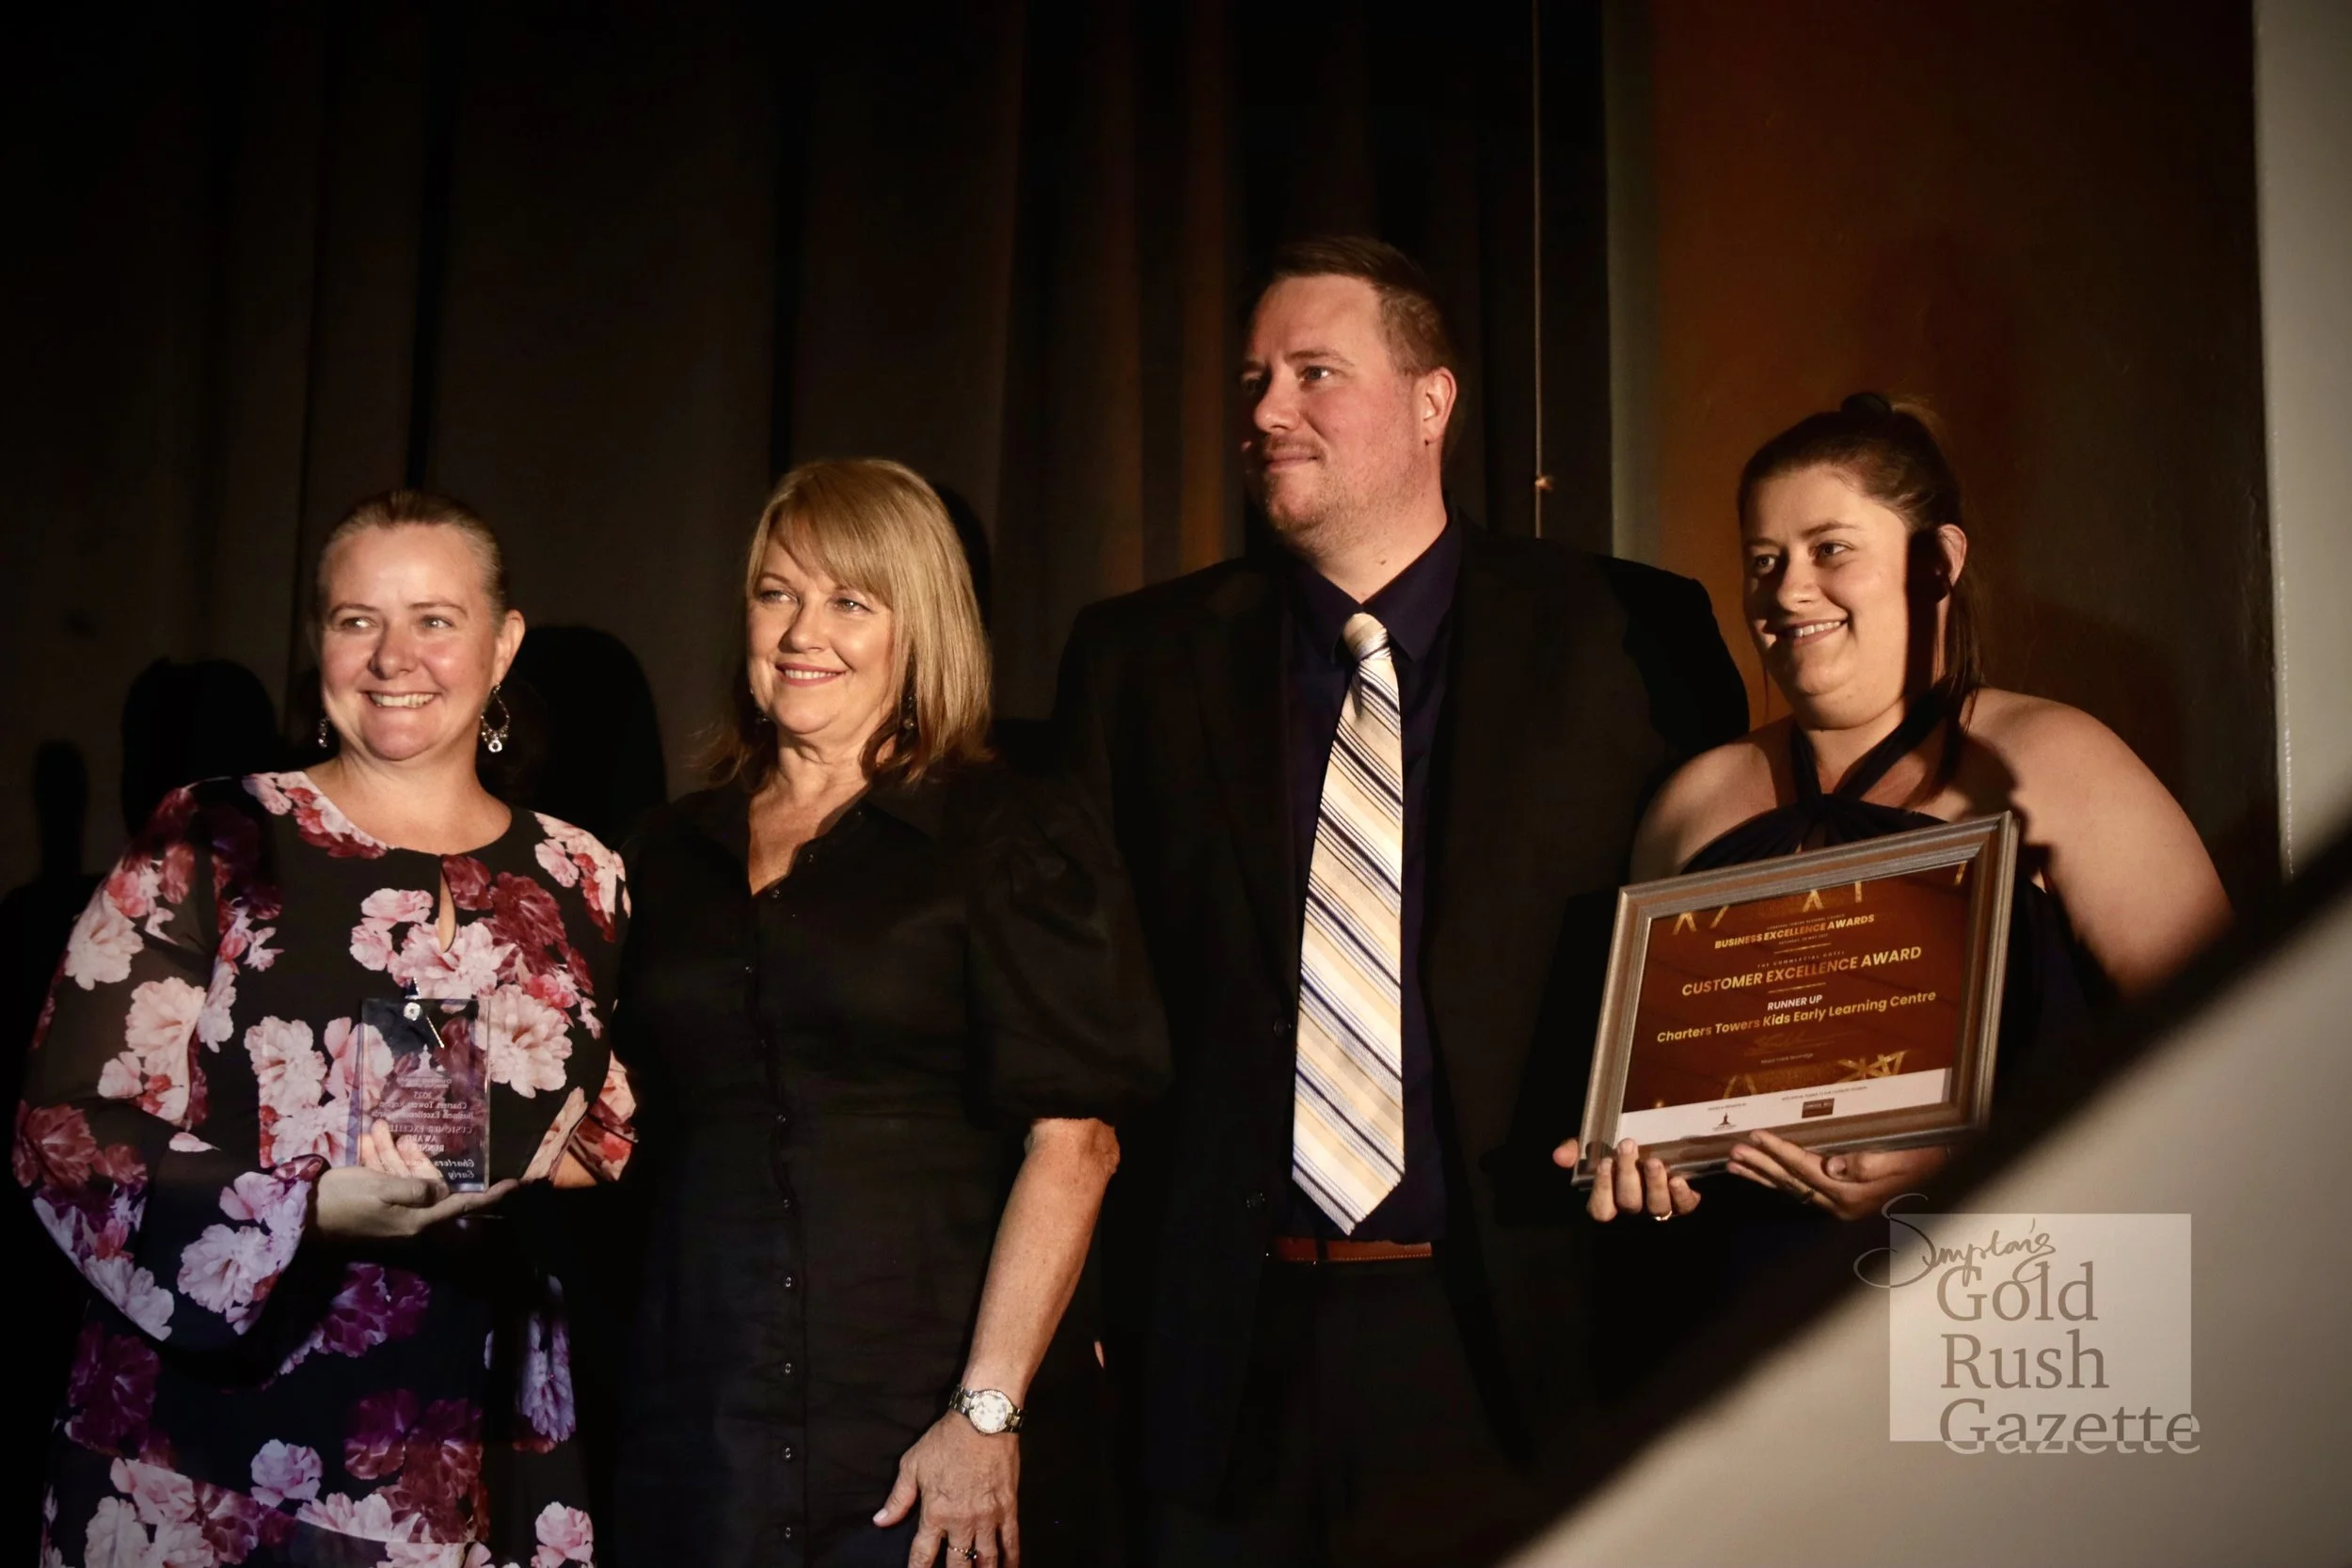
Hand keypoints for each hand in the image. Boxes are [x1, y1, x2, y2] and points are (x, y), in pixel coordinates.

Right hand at [314, 1120, 514, 1240]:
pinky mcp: (374, 1204)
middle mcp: (409, 1218)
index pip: (462, 1204)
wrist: (300, 1214)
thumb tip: (440, 1190)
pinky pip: (385, 1179)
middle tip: (397, 1138)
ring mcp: (391, 1211)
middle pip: (429, 1183)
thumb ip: (417, 1188)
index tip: (516, 1184)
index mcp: (417, 1219)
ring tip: (376, 1130)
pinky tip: (368, 1139)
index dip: (490, 1195)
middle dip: (415, 1157)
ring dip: (391, 1153)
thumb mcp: (383, 1189)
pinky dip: (379, 1160)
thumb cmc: (344, 1200)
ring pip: (403, 1176)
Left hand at [873, 1411, 1020, 1566]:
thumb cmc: (946, 1440)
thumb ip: (898, 1498)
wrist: (984, 1420)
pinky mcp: (1008, 1508)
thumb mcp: (913, 1465)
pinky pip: (1011, 1541)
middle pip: (957, 1564)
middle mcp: (962, 1522)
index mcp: (936, 1513)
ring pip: (986, 1559)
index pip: (923, 1555)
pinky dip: (1011, 1559)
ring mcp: (987, 1517)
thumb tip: (880, 1521)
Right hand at [1580, 1136, 1699, 1221]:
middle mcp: (1635, 1212)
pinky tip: (1678, 1179)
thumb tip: (1559, 1155)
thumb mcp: (1598, 1152)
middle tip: (1628, 1145)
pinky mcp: (1684, 1205)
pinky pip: (1684, 1207)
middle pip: (1629, 1202)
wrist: (1663, 1155)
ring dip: (1654, 1184)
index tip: (1605, 1162)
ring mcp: (1660, 1210)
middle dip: (1627, 1175)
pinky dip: (1681, 1195)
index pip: (1601, 1208)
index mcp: (1611, 1203)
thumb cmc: (1624, 1159)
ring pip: (1657, 1207)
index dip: (1602, 1188)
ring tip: (1653, 1162)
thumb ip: (1578, 1152)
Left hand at [1725, 1129, 1946, 1220]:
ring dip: (1763, 1176)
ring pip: (1792, 1189)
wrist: (1949, 1177)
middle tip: (1732, 1153)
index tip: (1755, 1135)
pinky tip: (1766, 1175)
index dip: (1778, 1151)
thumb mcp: (1904, 1160)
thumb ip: (1868, 1164)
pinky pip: (1803, 1191)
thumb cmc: (1928, 1163)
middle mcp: (1841, 1204)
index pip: (1806, 1169)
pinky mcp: (1844, 1203)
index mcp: (1852, 1194)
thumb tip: (1833, 1165)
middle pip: (1791, 1182)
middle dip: (1760, 1166)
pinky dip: (1780, 1181)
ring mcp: (1841, 1207)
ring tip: (1735, 1165)